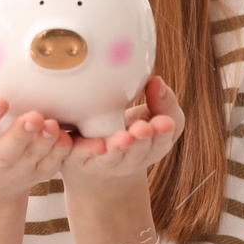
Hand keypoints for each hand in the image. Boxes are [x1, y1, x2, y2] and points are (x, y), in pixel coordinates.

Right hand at [0, 59, 73, 203]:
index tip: (0, 102)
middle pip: (4, 153)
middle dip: (19, 135)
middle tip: (35, 116)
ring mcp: (13, 171)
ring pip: (30, 160)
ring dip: (43, 144)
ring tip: (53, 125)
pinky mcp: (34, 175)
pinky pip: (49, 167)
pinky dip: (59, 155)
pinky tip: (67, 138)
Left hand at [61, 76, 182, 199]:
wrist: (95, 159)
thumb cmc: (130, 131)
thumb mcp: (153, 117)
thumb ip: (163, 102)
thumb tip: (156, 81)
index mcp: (151, 148)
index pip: (161, 141)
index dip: (163, 132)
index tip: (165, 122)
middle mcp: (129, 159)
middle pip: (137, 152)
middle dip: (139, 141)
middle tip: (142, 129)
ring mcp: (104, 162)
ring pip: (110, 158)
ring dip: (116, 148)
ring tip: (122, 138)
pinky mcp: (78, 159)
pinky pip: (80, 155)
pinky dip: (81, 149)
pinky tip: (85, 142)